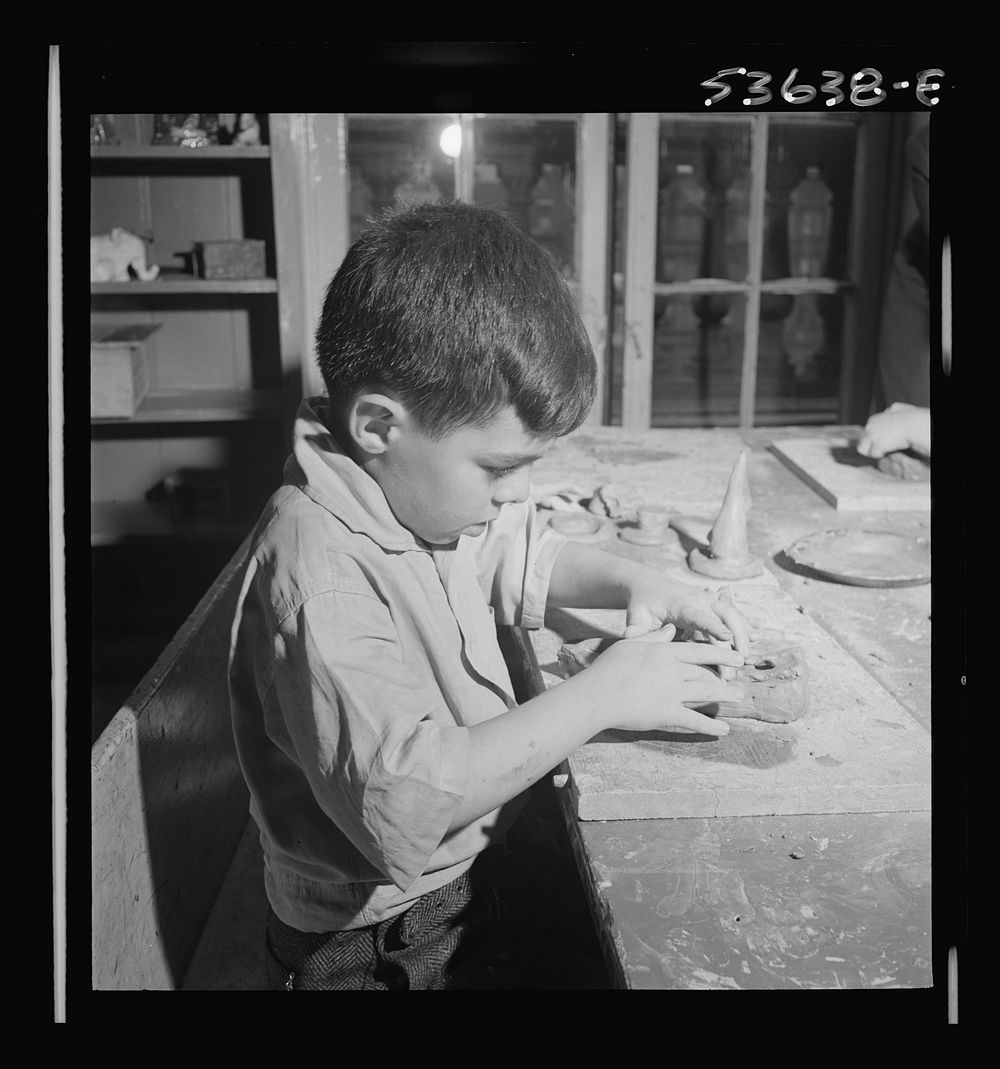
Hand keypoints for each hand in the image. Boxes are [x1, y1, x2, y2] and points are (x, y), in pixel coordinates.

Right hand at [588, 624, 744, 736]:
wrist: (596, 694)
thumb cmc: (608, 668)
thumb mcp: (631, 644)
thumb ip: (654, 637)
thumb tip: (671, 629)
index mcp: (664, 652)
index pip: (699, 651)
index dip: (721, 655)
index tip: (737, 658)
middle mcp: (672, 670)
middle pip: (706, 673)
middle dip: (726, 678)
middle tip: (740, 684)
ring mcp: (671, 693)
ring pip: (706, 693)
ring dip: (725, 696)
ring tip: (738, 698)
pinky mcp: (666, 713)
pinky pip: (695, 720)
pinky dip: (711, 726)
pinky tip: (724, 729)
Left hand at [622, 578, 751, 655]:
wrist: (650, 584)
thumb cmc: (642, 604)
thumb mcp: (636, 616)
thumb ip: (637, 631)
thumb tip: (633, 642)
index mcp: (680, 605)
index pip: (699, 616)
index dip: (713, 627)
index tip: (727, 638)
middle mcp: (699, 600)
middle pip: (723, 617)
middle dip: (732, 642)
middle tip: (734, 668)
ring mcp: (708, 599)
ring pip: (733, 614)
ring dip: (743, 634)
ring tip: (747, 657)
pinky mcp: (713, 603)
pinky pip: (733, 613)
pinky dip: (743, 626)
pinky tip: (751, 641)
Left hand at [856, 402, 930, 458]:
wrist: (913, 424)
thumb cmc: (909, 417)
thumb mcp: (896, 408)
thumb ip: (889, 410)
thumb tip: (887, 410)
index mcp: (872, 419)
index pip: (865, 432)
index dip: (873, 438)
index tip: (882, 440)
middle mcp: (868, 427)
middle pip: (861, 441)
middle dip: (869, 446)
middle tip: (881, 448)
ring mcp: (871, 437)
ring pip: (863, 449)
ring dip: (871, 451)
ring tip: (882, 451)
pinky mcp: (876, 445)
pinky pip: (874, 454)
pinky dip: (881, 454)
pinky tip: (888, 451)